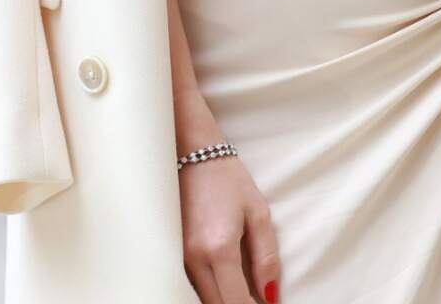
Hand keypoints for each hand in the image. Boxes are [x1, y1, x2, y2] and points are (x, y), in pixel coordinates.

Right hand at [180, 151, 280, 303]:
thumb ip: (266, 258)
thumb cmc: (228, 179)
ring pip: (200, 297)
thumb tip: (270, 295)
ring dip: (221, 299)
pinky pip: (188, 283)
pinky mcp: (171, 249)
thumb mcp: (258, 214)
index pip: (237, 301)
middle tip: (255, 300)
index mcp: (220, 249)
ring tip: (240, 290)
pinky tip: (220, 282)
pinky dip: (206, 290)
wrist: (192, 152)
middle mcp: (194, 257)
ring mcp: (177, 254)